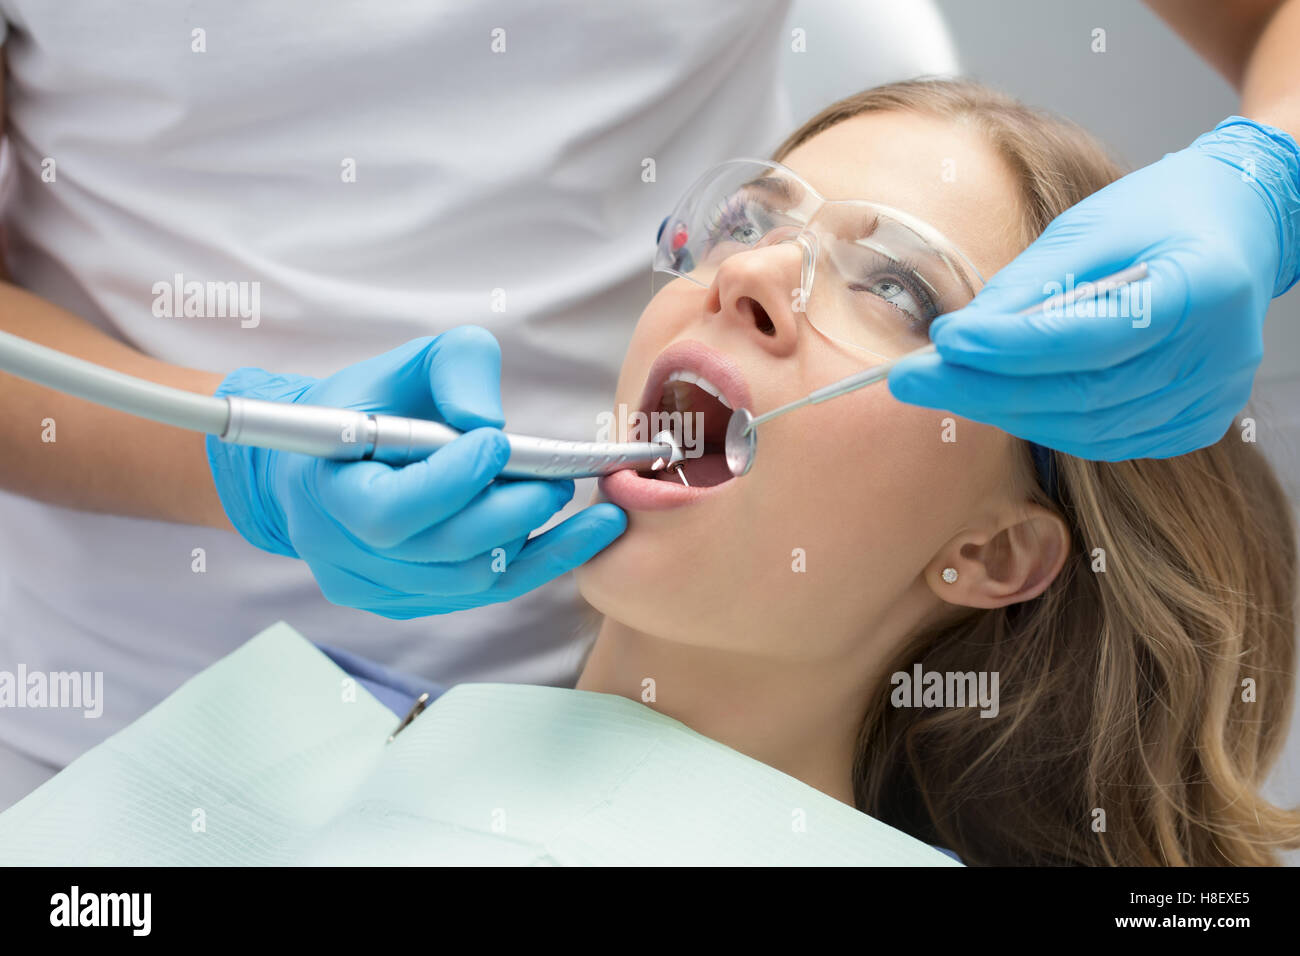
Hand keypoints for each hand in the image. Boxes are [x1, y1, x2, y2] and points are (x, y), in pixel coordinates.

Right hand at [206, 327, 625, 616]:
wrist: (333, 460)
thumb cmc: (374, 403)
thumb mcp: (410, 361)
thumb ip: (454, 367)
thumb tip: (487, 420)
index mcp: (326, 489)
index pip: (389, 511)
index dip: (450, 483)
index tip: (498, 443)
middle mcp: (343, 551)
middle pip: (440, 551)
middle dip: (509, 512)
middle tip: (557, 480)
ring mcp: (376, 586)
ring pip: (468, 579)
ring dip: (530, 539)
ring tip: (566, 495)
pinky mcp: (410, 601)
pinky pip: (483, 593)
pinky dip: (538, 562)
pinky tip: (584, 534)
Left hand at [888, 116, 1299, 459]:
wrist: (1236, 229)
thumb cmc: (1160, 215)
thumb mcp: (1090, 228)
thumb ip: (1029, 288)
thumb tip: (957, 338)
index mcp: (1202, 287)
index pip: (1090, 335)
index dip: (1011, 347)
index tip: (944, 342)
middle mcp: (1216, 356)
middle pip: (1081, 394)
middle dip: (983, 389)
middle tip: (912, 380)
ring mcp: (1209, 398)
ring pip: (1085, 428)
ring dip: (1006, 410)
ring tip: (945, 385)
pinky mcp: (1194, 424)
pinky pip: (1103, 440)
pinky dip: (1045, 423)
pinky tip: (1002, 398)